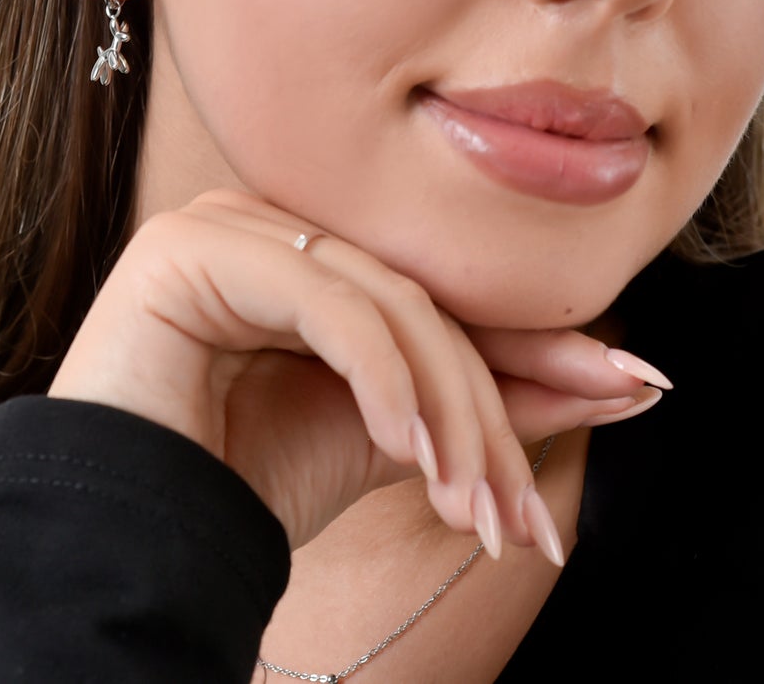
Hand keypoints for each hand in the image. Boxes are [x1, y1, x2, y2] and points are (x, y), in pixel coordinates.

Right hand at [47, 188, 670, 560]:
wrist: (130, 541)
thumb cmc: (249, 480)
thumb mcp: (397, 442)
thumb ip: (494, 402)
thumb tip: (631, 381)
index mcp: (313, 253)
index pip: (437, 297)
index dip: (532, 352)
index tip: (633, 390)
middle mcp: (270, 222)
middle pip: (417, 299)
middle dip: (489, 407)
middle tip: (522, 513)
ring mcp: (226, 223)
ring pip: (380, 299)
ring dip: (444, 409)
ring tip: (470, 506)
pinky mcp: (188, 246)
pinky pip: (321, 299)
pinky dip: (378, 377)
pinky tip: (407, 452)